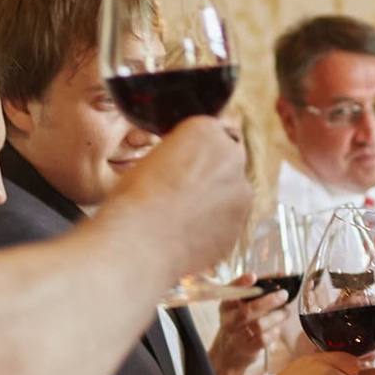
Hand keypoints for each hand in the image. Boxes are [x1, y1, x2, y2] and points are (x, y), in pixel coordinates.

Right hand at [106, 116, 251, 280]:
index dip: (195, 151)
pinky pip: (230, 220)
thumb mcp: (150, 159)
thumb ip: (177, 154)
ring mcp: (241, 192)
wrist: (140, 244)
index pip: (211, 133)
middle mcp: (231, 156)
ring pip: (231, 191)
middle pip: (226, 160)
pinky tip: (190, 234)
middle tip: (184, 192)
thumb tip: (182, 165)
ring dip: (216, 200)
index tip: (184, 164)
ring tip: (184, 217)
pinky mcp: (241, 224)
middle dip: (211, 173)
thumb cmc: (134, 200)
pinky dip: (216, 225)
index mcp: (206, 130)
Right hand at [209, 280, 295, 374]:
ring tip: (285, 312)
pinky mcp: (247, 349)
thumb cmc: (242, 323)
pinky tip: (276, 327)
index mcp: (227, 305)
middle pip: (247, 310)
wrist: (230, 353)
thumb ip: (260, 291)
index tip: (253, 276)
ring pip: (258, 325)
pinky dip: (274, 331)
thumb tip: (281, 275)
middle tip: (283, 295)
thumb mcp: (243, 306)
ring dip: (276, 316)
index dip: (241, 283)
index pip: (231, 291)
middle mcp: (228, 320)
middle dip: (269, 301)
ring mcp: (236, 336)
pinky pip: (264, 339)